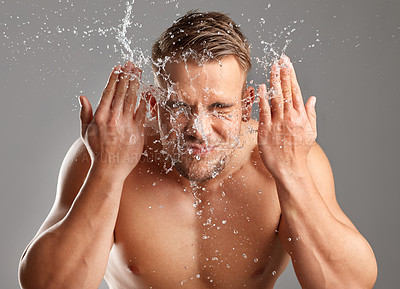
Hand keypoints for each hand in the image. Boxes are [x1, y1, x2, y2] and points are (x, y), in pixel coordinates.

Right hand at [79, 61, 145, 177]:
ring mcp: (127, 125)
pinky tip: (144, 92)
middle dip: (127, 76)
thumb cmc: (96, 151)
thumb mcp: (85, 132)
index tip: (118, 68)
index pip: (108, 92)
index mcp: (100, 117)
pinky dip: (143, 102)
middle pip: (122, 92)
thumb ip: (84, 113)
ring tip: (138, 72)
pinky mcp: (138, 132)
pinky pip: (142, 113)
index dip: (114, 78)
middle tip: (131, 65)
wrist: (109, 169)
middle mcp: (114, 119)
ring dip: (136, 84)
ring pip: (133, 99)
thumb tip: (82, 97)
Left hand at [257, 55, 316, 176]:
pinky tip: (260, 88)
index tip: (287, 63)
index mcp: (301, 117)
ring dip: (273, 82)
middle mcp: (290, 118)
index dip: (291, 75)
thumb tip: (312, 98)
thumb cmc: (299, 152)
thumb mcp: (310, 132)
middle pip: (286, 91)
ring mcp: (277, 124)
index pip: (296, 91)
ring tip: (271, 68)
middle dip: (282, 74)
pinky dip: (262, 99)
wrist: (290, 169)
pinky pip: (264, 112)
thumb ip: (310, 114)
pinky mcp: (265, 131)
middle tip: (279, 60)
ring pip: (275, 99)